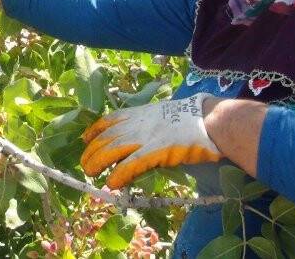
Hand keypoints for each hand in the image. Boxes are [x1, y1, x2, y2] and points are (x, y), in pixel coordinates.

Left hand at [80, 93, 221, 188]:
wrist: (209, 119)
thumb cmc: (193, 118)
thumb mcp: (164, 115)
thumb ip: (150, 126)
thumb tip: (142, 142)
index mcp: (141, 113)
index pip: (110, 119)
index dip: (95, 129)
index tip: (85, 138)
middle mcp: (138, 123)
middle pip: (106, 136)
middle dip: (92, 150)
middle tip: (85, 164)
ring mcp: (145, 136)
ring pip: (112, 149)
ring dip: (98, 161)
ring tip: (90, 173)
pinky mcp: (155, 151)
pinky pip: (130, 164)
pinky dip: (118, 173)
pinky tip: (112, 183)